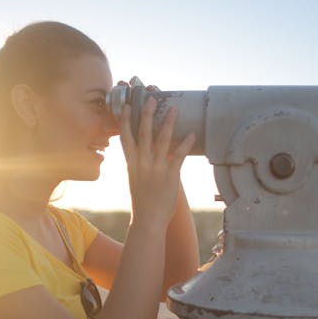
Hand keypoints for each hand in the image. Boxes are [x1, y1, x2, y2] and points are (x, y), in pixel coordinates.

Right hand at [119, 96, 195, 230]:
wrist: (148, 220)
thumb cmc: (143, 202)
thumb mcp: (136, 180)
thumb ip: (140, 165)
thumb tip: (146, 155)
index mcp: (132, 164)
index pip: (126, 138)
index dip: (126, 121)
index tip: (127, 106)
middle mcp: (142, 163)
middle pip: (143, 133)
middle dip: (147, 114)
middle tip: (150, 98)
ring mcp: (156, 168)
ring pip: (162, 140)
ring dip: (168, 122)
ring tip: (174, 109)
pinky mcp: (171, 175)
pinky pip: (179, 155)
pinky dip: (186, 143)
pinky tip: (192, 133)